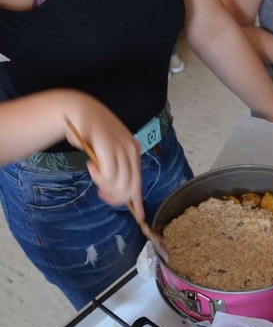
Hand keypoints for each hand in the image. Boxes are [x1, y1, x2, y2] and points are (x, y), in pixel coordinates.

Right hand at [63, 93, 143, 216]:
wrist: (79, 111)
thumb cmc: (91, 132)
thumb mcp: (108, 149)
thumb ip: (114, 166)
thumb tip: (116, 190)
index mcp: (133, 149)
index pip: (138, 180)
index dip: (136, 199)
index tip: (139, 214)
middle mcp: (131, 149)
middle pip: (130, 186)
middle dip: (115, 197)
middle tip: (101, 193)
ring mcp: (121, 148)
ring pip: (119, 182)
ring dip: (103, 184)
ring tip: (93, 171)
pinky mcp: (109, 148)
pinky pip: (108, 175)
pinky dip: (98, 176)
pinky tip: (91, 165)